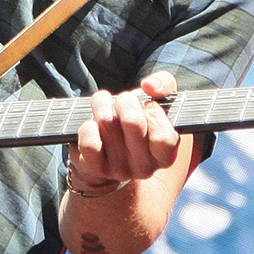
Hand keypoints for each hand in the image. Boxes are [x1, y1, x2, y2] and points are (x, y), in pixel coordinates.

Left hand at [70, 70, 179, 191]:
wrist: (108, 157)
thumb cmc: (139, 124)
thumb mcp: (159, 103)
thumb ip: (164, 84)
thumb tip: (149, 86)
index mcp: (165, 155)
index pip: (164, 136)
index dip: (155, 112)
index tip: (148, 105)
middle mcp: (145, 167)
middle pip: (133, 122)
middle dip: (125, 101)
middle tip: (123, 100)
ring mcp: (120, 169)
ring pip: (107, 124)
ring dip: (102, 105)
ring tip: (104, 104)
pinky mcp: (96, 168)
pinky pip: (89, 143)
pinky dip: (88, 127)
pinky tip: (92, 123)